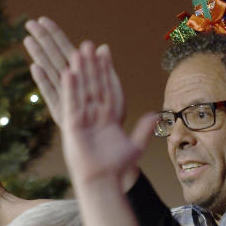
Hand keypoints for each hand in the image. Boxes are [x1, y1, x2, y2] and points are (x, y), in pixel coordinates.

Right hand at [23, 17, 119, 125]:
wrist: (108, 145)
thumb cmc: (112, 120)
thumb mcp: (113, 92)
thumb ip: (106, 70)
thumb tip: (103, 47)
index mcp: (82, 75)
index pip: (66, 49)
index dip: (55, 34)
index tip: (43, 19)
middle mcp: (70, 84)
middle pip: (54, 57)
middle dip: (42, 40)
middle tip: (29, 23)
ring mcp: (64, 96)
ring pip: (50, 71)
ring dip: (39, 55)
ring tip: (27, 39)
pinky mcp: (61, 111)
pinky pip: (52, 94)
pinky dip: (44, 81)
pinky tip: (35, 67)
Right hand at [60, 41, 154, 185]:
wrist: (102, 181)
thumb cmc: (116, 168)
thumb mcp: (135, 146)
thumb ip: (144, 129)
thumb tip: (157, 116)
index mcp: (109, 117)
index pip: (109, 88)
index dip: (107, 70)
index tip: (105, 51)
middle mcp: (94, 115)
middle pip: (93, 85)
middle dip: (91, 65)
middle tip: (87, 44)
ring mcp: (82, 118)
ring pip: (81, 90)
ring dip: (80, 72)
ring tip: (77, 52)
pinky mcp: (72, 125)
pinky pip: (71, 103)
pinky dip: (70, 89)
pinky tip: (68, 73)